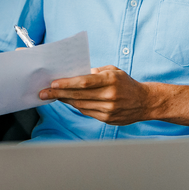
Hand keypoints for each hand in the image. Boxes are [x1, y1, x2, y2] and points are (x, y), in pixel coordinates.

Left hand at [38, 65, 153, 125]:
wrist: (145, 102)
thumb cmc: (126, 83)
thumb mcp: (113, 70)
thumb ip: (95, 71)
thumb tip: (75, 74)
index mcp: (110, 80)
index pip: (84, 82)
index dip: (67, 83)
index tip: (53, 83)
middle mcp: (109, 96)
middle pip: (78, 95)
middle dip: (58, 93)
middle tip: (43, 92)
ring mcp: (109, 109)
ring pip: (80, 105)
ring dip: (64, 100)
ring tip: (51, 96)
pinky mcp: (108, 119)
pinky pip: (86, 112)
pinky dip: (75, 106)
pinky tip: (67, 101)